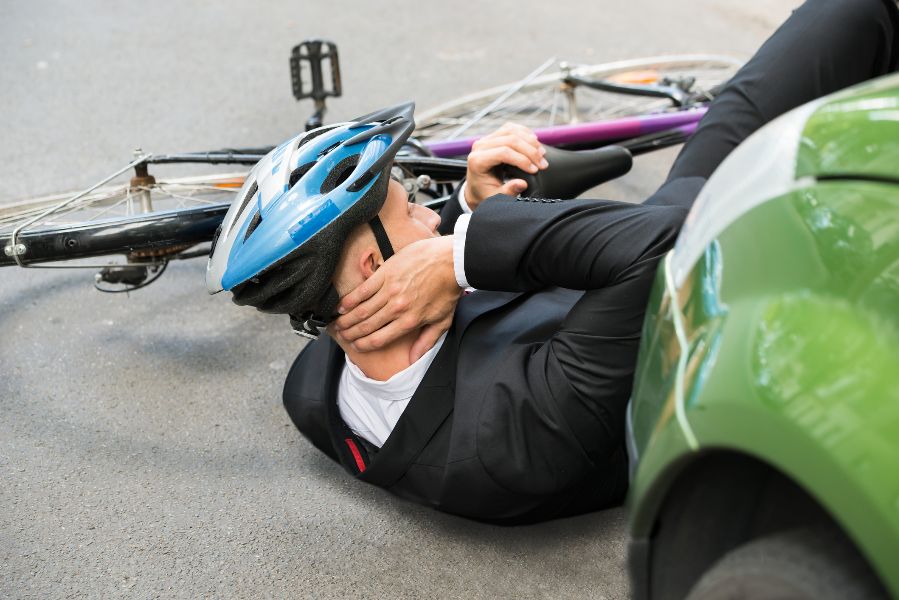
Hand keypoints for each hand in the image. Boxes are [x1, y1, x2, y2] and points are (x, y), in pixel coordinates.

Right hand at [333, 236, 461, 361]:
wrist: (450, 261)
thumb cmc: (448, 290)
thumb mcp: (442, 320)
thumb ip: (427, 341)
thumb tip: (414, 359)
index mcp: (409, 321)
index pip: (380, 339)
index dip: (364, 345)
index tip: (356, 347)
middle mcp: (396, 308)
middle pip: (367, 326)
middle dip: (352, 333)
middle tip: (342, 336)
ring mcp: (389, 290)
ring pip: (362, 310)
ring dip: (347, 319)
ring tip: (338, 324)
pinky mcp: (385, 274)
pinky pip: (363, 290)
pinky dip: (350, 300)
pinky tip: (341, 306)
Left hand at [465, 123, 548, 209]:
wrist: (478, 187)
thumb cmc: (486, 193)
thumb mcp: (495, 198)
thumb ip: (508, 191)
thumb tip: (522, 183)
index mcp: (477, 161)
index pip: (503, 153)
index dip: (522, 160)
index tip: (535, 170)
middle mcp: (480, 146)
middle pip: (509, 139)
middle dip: (530, 151)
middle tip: (543, 164)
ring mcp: (486, 139)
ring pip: (512, 131)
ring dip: (530, 141)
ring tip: (542, 154)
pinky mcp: (493, 135)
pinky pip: (511, 128)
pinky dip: (525, 133)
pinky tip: (535, 143)